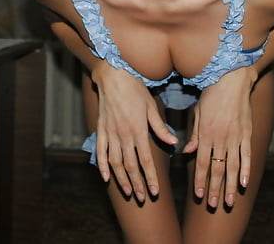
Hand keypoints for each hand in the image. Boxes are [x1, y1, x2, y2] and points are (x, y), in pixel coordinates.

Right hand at [91, 62, 177, 202]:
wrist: (114, 76)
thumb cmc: (136, 89)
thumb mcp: (152, 107)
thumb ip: (160, 128)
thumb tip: (173, 143)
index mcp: (138, 130)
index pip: (145, 161)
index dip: (150, 178)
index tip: (155, 191)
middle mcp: (123, 135)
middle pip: (131, 166)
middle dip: (137, 184)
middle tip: (143, 198)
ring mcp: (110, 133)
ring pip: (116, 162)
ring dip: (122, 179)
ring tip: (128, 192)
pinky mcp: (101, 130)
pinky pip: (100, 151)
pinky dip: (102, 166)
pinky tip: (106, 177)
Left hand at [183, 67, 255, 207]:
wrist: (231, 79)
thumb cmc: (211, 95)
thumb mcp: (197, 113)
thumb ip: (194, 135)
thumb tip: (186, 152)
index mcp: (205, 134)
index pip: (201, 163)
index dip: (199, 180)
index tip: (198, 195)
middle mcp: (220, 138)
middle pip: (216, 169)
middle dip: (214, 189)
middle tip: (213, 205)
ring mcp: (235, 137)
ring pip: (232, 167)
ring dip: (230, 186)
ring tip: (229, 201)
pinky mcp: (246, 133)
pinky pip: (246, 155)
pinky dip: (245, 170)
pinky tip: (244, 183)